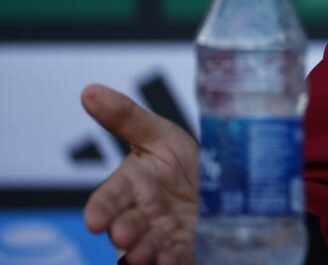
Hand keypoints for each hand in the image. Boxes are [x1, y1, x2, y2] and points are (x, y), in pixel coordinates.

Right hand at [80, 84, 198, 264]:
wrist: (227, 188)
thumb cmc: (185, 162)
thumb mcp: (162, 136)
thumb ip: (127, 118)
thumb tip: (89, 90)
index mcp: (134, 186)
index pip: (109, 200)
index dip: (101, 210)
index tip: (95, 220)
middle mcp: (144, 215)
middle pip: (127, 228)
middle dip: (124, 233)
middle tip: (124, 236)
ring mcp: (163, 237)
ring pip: (147, 249)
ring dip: (145, 253)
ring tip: (146, 255)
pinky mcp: (185, 252)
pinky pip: (175, 260)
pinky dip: (172, 262)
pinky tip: (176, 260)